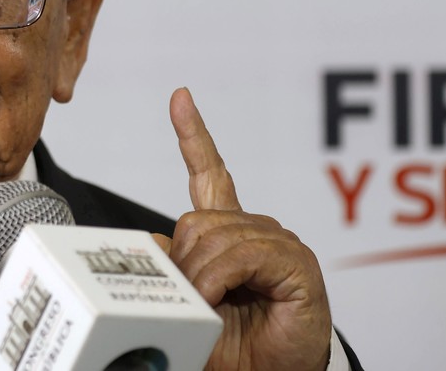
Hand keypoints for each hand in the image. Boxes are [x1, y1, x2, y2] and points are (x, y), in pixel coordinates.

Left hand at [152, 88, 331, 370]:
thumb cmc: (235, 346)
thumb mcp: (188, 307)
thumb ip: (168, 272)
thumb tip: (148, 244)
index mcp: (230, 233)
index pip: (211, 174)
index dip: (194, 136)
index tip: (180, 99)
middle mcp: (256, 231)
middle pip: (196, 220)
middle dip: (181, 263)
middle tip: (188, 301)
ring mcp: (279, 243)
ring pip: (215, 237)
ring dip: (199, 279)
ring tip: (207, 309)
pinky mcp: (297, 263)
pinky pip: (243, 254)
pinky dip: (220, 279)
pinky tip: (220, 299)